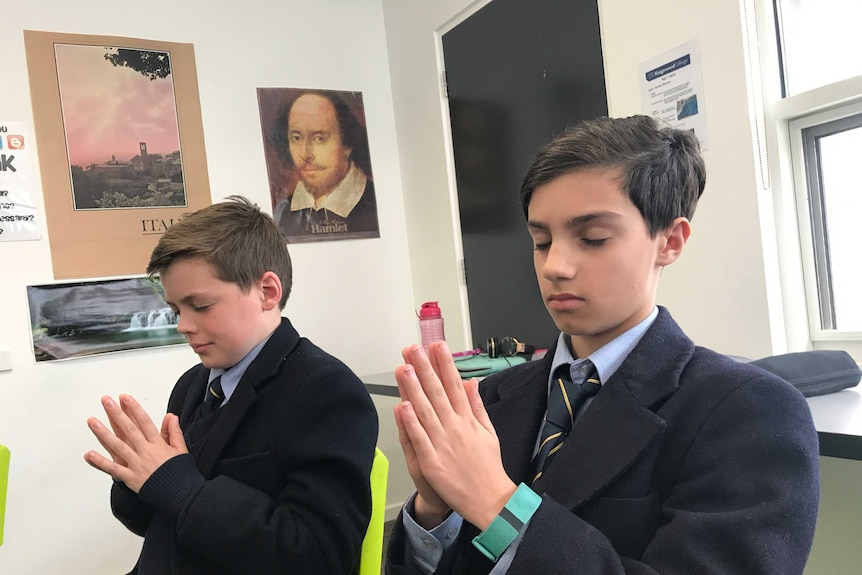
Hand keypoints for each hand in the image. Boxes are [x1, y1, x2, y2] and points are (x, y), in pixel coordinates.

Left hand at [84, 394, 187, 492]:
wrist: (180, 493)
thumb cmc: (180, 472)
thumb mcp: (181, 449)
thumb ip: (174, 432)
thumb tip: (171, 416)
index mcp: (158, 443)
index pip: (144, 421)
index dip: (134, 408)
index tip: (125, 397)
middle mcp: (145, 451)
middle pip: (129, 429)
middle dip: (116, 414)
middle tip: (106, 401)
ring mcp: (136, 464)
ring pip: (117, 446)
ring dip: (103, 433)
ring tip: (92, 421)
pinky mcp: (130, 477)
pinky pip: (112, 469)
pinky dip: (100, 462)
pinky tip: (88, 454)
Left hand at [394, 342, 516, 529]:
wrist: (489, 499)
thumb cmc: (488, 466)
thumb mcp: (488, 431)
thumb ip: (477, 405)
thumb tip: (471, 381)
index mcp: (469, 419)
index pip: (455, 385)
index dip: (445, 364)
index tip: (437, 346)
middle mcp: (456, 427)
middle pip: (437, 392)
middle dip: (425, 368)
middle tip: (414, 348)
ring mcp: (443, 443)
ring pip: (425, 411)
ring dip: (414, 388)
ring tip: (404, 368)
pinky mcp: (432, 461)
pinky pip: (419, 438)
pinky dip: (411, 422)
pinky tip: (402, 405)